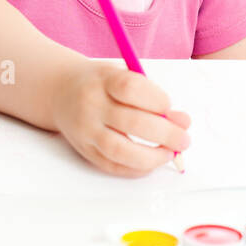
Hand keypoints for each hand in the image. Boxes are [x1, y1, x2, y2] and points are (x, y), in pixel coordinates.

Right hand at [50, 60, 191, 176]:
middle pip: (131, 122)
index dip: (157, 100)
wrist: (61, 91)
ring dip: (151, 157)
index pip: (131, 89)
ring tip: (170, 154)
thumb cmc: (102, 84)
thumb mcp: (124, 76)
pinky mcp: (85, 150)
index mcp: (104, 80)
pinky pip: (112, 165)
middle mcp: (92, 105)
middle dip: (165, 134)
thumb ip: (153, 96)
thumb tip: (182, 122)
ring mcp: (86, 130)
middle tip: (183, 139)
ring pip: (119, 150)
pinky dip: (136, 168)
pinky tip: (151, 163)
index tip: (169, 107)